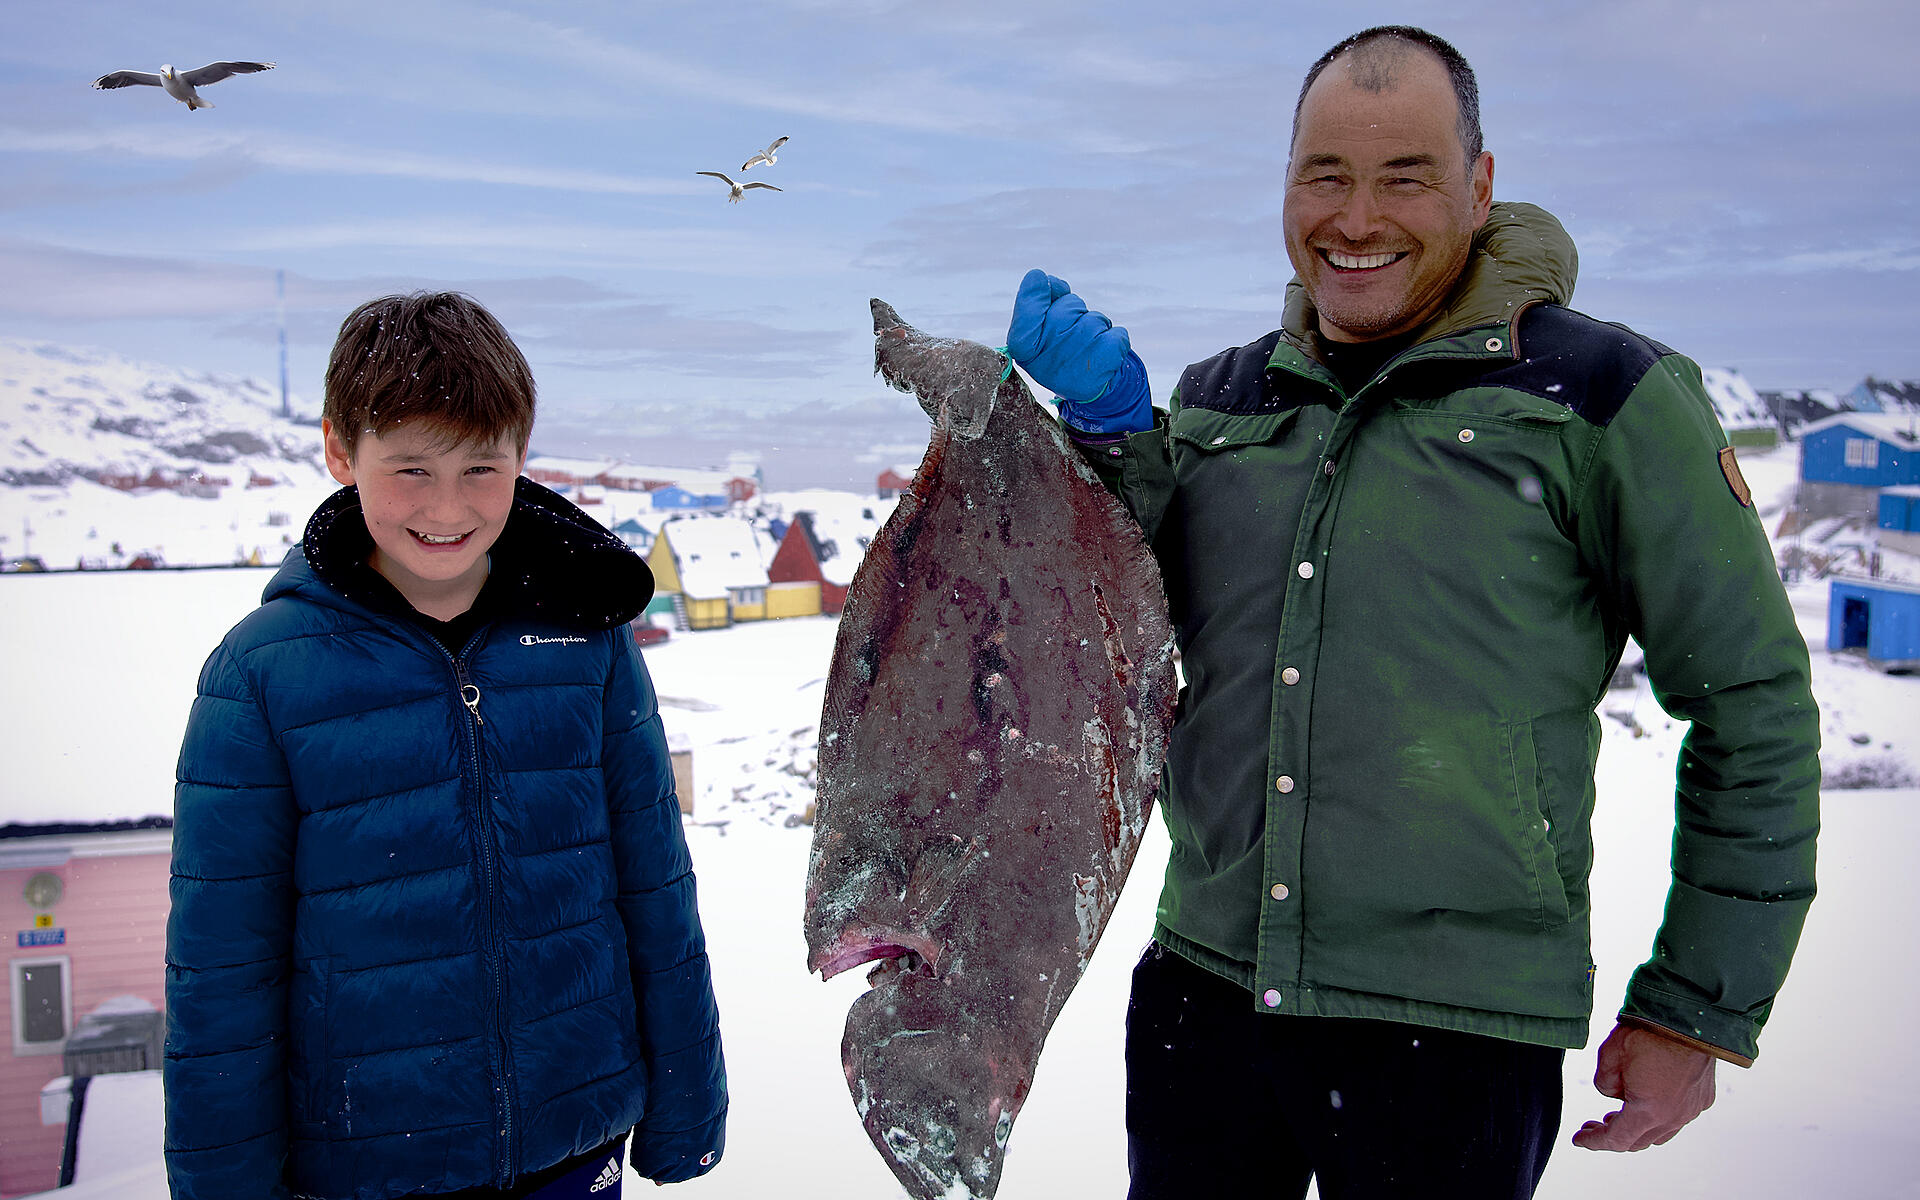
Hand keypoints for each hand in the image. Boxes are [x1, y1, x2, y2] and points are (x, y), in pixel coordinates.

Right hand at [1006, 268, 1131, 404]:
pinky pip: (1116, 333)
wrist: (1084, 388)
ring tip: (1086, 349)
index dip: (1036, 291)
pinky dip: (1114, 339)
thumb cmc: (1057, 350)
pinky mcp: (1106, 361)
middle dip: (1073, 312)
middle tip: (1069, 335)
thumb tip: (1041, 278)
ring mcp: (1077, 358)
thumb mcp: (1037, 329)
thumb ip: (1033, 300)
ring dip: (1094, 327)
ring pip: (1094, 319)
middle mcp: (1047, 355)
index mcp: (1023, 348)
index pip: (1028, 308)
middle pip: (1069, 306)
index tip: (1041, 281)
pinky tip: (1102, 356)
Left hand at [1571, 1021, 1716, 1151]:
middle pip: (1639, 1140)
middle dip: (1614, 1135)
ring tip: (1619, 1115)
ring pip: (1660, 1131)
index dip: (1594, 1141)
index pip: (1616, 1139)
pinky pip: (1678, 1115)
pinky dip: (1659, 1114)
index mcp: (1648, 1111)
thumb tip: (1614, 1094)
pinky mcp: (1704, 1097)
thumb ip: (1605, 1085)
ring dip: (1638, 1127)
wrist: (1689, 1016)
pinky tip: (1648, 1099)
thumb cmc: (1649, 1032)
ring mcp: (1692, 1109)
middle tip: (1595, 1124)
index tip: (1579, 1139)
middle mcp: (1674, 1117)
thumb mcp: (1609, 1057)